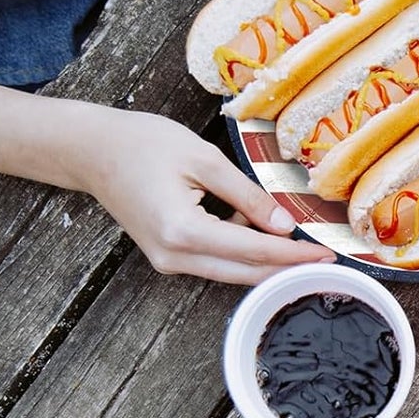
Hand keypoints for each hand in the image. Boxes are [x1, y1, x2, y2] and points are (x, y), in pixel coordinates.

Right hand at [78, 107, 334, 284]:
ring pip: (233, 272)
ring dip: (265, 258)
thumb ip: (248, 196)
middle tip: (325, 259)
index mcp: (183, 231)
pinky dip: (241, 249)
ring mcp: (168, 262)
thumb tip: (285, 226)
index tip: (329, 256)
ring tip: (289, 233)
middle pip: (247, 273)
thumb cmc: (142, 144)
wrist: (90, 150)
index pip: (255, 251)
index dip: (296, 255)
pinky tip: (249, 223)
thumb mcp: (204, 159)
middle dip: (288, 268)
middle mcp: (174, 256)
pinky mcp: (168, 258)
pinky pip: (216, 262)